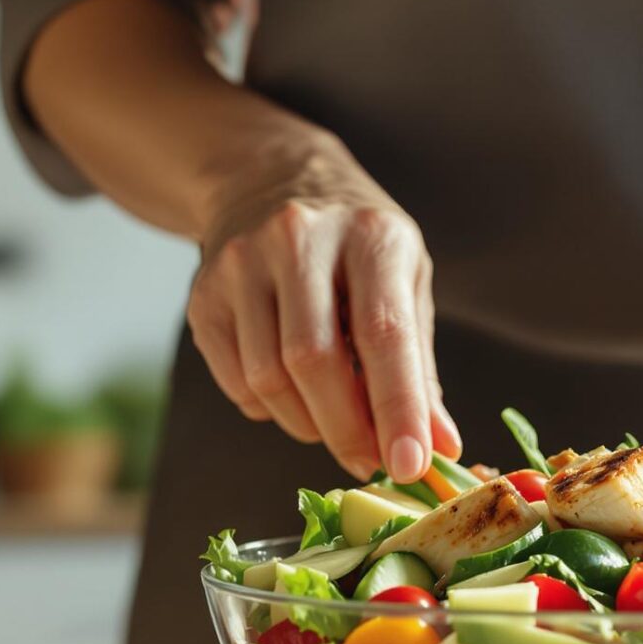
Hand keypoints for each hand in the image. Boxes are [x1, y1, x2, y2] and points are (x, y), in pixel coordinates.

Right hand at [187, 133, 459, 481]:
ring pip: (269, 379)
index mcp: (369, 234)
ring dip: (308, 424)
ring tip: (334, 422)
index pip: (383, 333)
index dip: (397, 407)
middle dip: (347, 430)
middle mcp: (299, 239)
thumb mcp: (404, 280)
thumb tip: (440, 447)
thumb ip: (420, 365)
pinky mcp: (203, 295)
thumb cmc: (355, 242)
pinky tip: (293, 393)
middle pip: (315, 361)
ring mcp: (241, 264)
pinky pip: (237, 382)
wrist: (268, 178)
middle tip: (370, 460)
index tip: (410, 465)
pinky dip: (271, 408)